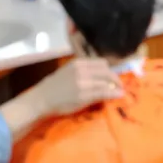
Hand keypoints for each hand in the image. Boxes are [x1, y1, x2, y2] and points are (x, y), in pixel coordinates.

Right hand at [0, 58, 122, 139]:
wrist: (42, 99)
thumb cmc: (54, 87)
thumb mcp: (69, 72)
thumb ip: (84, 71)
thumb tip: (101, 75)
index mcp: (78, 63)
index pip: (101, 63)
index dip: (110, 70)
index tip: (114, 77)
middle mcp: (81, 70)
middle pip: (106, 71)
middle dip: (115, 78)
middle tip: (119, 85)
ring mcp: (83, 82)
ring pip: (106, 81)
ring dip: (116, 86)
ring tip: (120, 91)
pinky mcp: (84, 95)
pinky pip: (104, 92)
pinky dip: (113, 93)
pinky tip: (118, 95)